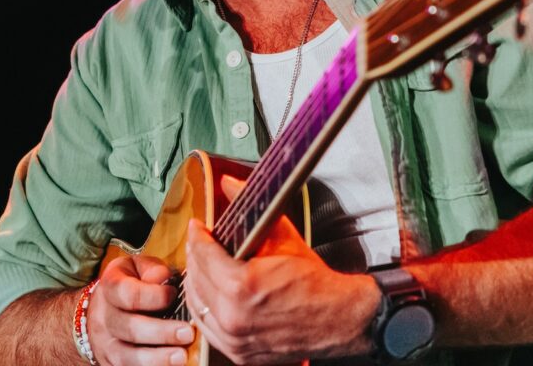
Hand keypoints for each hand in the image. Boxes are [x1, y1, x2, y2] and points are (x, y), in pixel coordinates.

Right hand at [87, 254, 194, 365]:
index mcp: (111, 286)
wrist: (104, 304)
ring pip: (126, 357)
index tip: (173, 294)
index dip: (153, 296)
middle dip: (161, 333)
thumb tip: (164, 281)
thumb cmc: (133, 281)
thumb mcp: (141, 266)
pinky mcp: (109, 363)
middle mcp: (103, 317)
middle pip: (130, 329)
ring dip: (156, 359)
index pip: (129, 294)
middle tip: (188, 333)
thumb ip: (154, 271)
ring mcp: (104, 344)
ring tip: (182, 357)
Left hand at [183, 176, 378, 364]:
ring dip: (196, 282)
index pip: (203, 254)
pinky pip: (208, 328)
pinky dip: (206, 308)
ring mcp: (234, 340)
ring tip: (203, 264)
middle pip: (195, 279)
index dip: (198, 236)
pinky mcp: (239, 354)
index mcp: (241, 287)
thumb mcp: (283, 236)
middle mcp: (233, 317)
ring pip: (197, 306)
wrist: (338, 318)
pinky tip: (211, 293)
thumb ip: (251, 207)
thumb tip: (230, 183)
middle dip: (195, 256)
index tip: (198, 226)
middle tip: (199, 241)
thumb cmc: (313, 280)